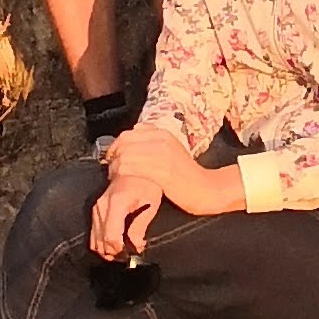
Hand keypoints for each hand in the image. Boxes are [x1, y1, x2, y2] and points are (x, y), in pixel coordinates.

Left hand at [89, 128, 239, 255]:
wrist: (207, 188)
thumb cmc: (187, 174)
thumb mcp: (172, 148)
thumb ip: (154, 139)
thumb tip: (135, 130)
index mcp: (163, 133)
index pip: (128, 133)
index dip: (115, 146)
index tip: (112, 157)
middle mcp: (161, 140)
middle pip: (124, 143)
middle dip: (112, 156)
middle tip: (111, 168)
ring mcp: (161, 155)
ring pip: (124, 156)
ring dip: (115, 167)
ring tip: (116, 176)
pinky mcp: (160, 171)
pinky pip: (131, 169)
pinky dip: (121, 174)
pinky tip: (122, 181)